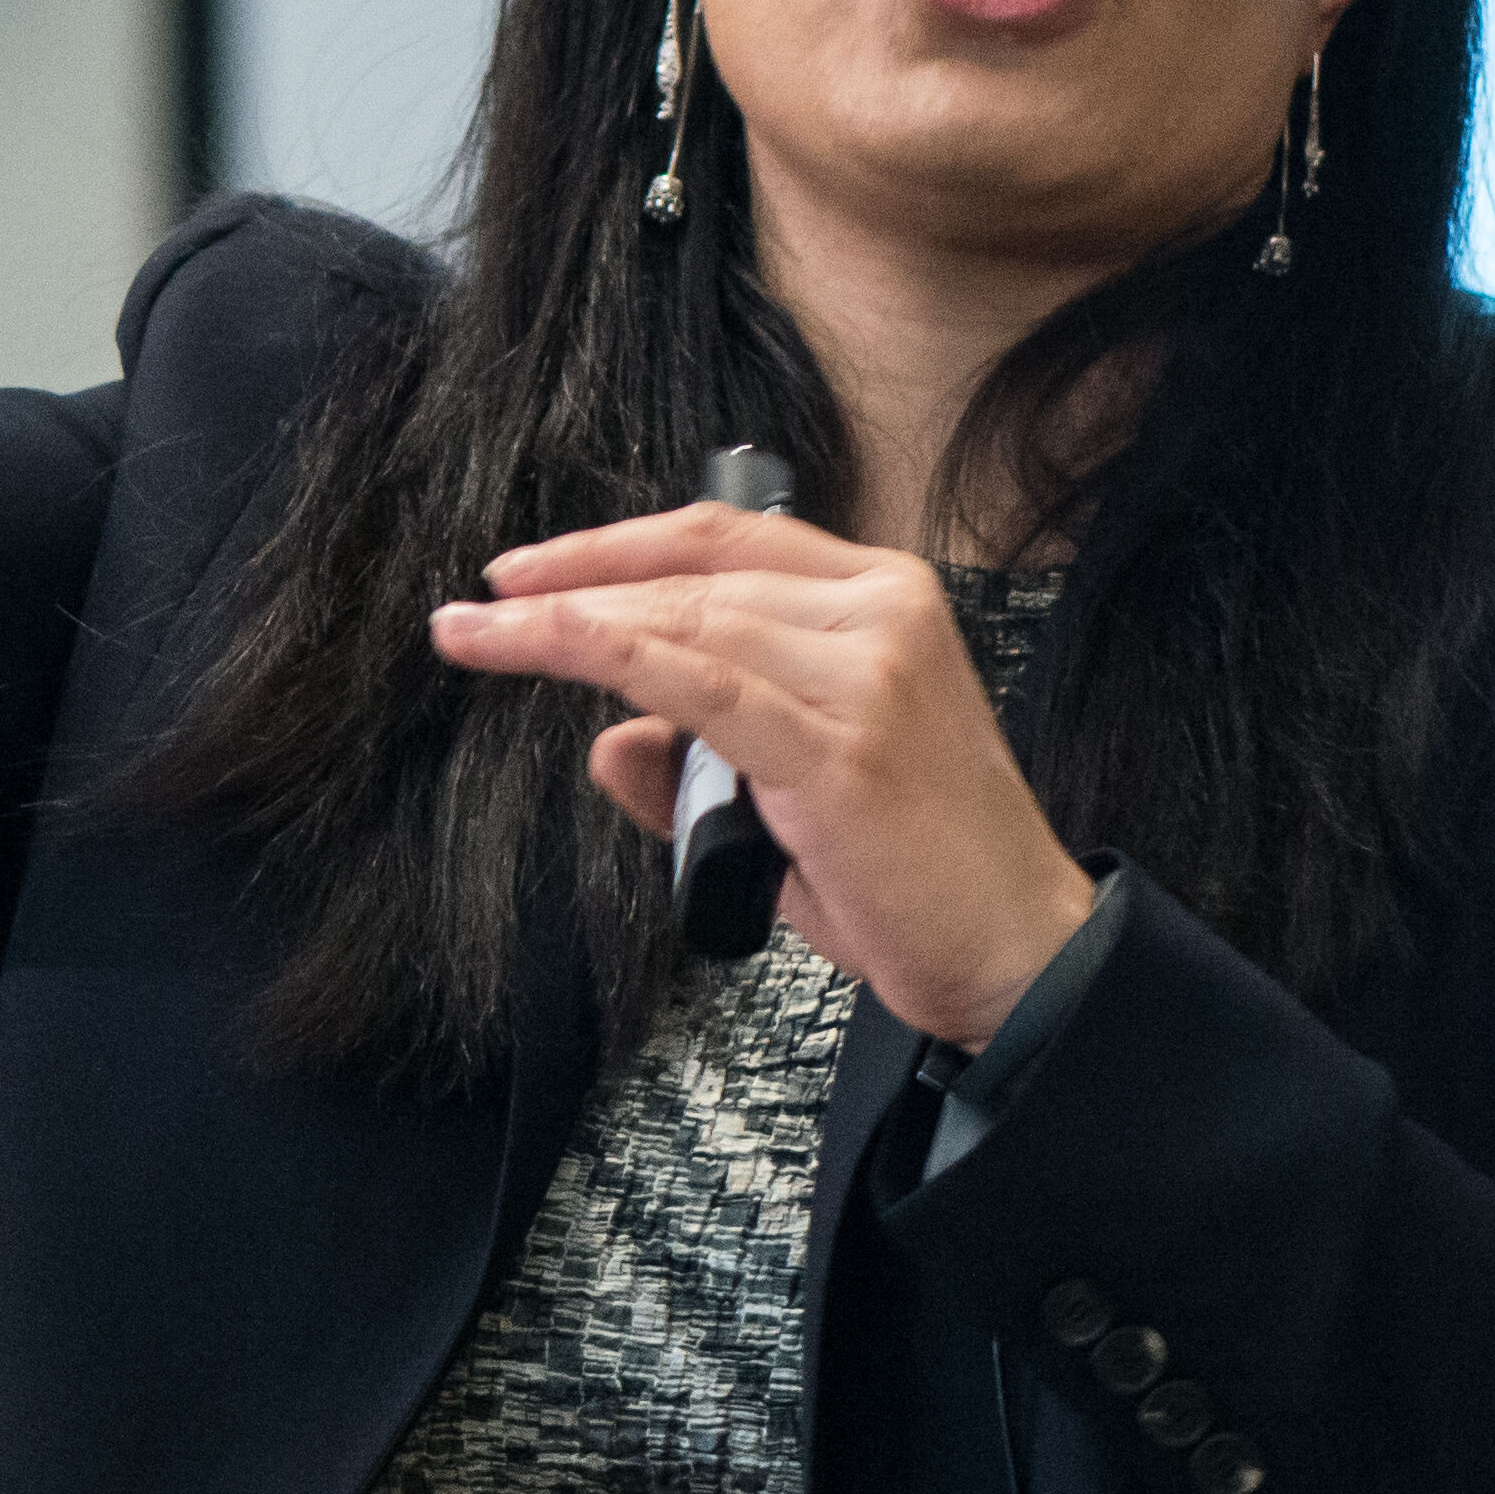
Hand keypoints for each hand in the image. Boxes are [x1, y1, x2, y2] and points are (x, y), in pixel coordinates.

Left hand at [432, 503, 1099, 1048]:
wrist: (1018, 951)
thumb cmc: (917, 876)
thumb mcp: (798, 796)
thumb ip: (705, 759)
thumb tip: (609, 743)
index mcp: (885, 599)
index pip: (730, 542)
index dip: (620, 545)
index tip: (530, 569)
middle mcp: (882, 613)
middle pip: (695, 576)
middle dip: (571, 584)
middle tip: (476, 608)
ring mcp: (866, 673)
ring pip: (687, 620)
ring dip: (566, 623)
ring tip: (479, 634)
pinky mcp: (840, 744)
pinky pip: (699, 684)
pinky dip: (609, 656)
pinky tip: (544, 645)